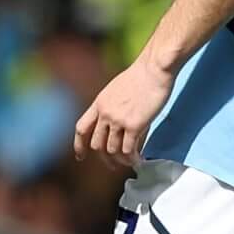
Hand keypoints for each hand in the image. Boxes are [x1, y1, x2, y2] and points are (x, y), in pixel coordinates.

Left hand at [75, 55, 174, 169]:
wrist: (154, 68)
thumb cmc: (141, 76)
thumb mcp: (117, 89)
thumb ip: (112, 106)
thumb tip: (117, 126)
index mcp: (99, 103)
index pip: (81, 128)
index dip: (79, 145)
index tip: (80, 157)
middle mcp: (105, 113)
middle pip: (96, 144)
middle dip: (104, 158)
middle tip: (113, 165)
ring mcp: (118, 120)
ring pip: (112, 150)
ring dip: (121, 160)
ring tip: (130, 162)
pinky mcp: (134, 125)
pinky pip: (128, 149)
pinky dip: (132, 158)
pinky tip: (138, 159)